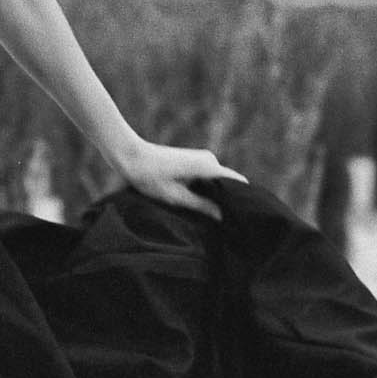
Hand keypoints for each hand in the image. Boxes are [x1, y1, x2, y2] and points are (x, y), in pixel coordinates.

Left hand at [113, 141, 246, 220]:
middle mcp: (210, 159)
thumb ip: (201, 206)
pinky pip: (209, 178)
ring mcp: (203, 158)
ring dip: (217, 196)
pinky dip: (208, 190)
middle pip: (229, 183)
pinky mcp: (195, 161)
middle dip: (229, 200)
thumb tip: (222, 216)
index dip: (243, 199)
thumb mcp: (176, 197)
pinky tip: (203, 204)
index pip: (237, 182)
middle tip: (229, 221)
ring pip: (219, 181)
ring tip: (216, 215)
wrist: (131, 156)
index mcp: (208, 166)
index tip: (245, 216)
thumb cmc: (150, 177)